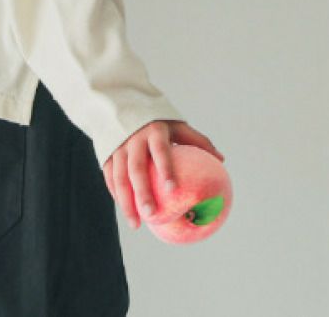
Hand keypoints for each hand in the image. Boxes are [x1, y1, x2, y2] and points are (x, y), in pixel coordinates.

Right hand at [103, 119, 224, 230]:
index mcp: (153, 130)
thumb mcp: (177, 125)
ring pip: (119, 176)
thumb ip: (197, 140)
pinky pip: (110, 177)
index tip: (173, 189)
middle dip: (142, 192)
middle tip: (152, 214)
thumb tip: (222, 160)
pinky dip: (117, 195)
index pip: (160, 150)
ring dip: (126, 201)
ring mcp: (118, 146)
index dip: (165, 168)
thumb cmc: (158, 120)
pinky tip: (127, 211)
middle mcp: (133, 139)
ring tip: (136, 224)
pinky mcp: (106, 153)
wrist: (122, 104)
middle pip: (136, 168)